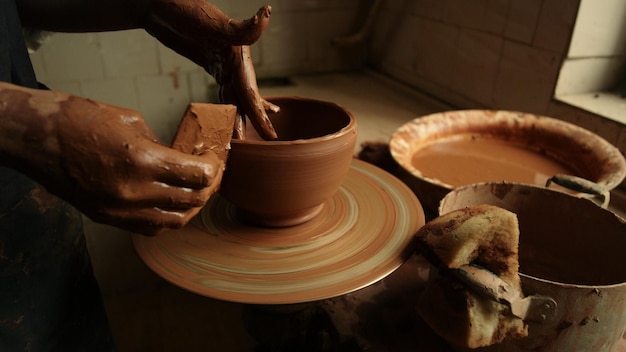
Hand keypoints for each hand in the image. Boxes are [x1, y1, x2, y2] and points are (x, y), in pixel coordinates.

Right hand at [0, 83, 221, 234]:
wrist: (36, 140)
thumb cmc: (79, 120)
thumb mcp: (130, 120)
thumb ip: (159, 144)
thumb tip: (180, 158)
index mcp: (142, 160)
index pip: (197, 177)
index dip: (214, 170)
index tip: (215, 161)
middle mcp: (134, 192)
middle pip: (191, 201)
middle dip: (208, 188)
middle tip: (212, 176)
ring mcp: (119, 210)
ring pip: (173, 222)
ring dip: (191, 208)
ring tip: (195, 192)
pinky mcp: (107, 218)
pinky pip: (149, 228)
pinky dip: (166, 219)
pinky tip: (169, 204)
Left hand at [143, 1, 277, 139]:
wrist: (155, 1)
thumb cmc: (181, 6)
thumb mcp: (212, 21)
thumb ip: (241, 27)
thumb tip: (266, 14)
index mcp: (237, 55)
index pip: (250, 93)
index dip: (260, 116)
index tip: (270, 136)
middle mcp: (233, 59)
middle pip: (245, 97)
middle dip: (253, 120)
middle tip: (264, 141)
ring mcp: (221, 61)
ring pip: (235, 95)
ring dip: (241, 114)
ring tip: (245, 136)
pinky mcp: (210, 61)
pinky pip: (223, 87)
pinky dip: (229, 101)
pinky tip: (232, 109)